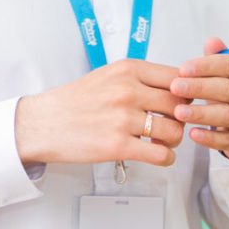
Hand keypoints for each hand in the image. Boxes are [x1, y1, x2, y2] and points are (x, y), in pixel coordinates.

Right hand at [15, 60, 188, 167]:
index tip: (181, 102)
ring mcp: (123, 118)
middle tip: (172, 124)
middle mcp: (128, 90)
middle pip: (180, 104)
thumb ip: (139, 79)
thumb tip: (174, 87)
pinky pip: (161, 154)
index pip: (177, 77)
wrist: (42, 124)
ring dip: (173, 140)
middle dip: (181, 117)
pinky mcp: (118, 146)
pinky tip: (156, 155)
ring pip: (175, 131)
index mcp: (127, 70)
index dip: (185, 92)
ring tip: (161, 141)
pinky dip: (166, 158)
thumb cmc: (74, 101)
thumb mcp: (108, 76)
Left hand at [170, 37, 228, 162]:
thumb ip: (217, 57)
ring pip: (228, 115)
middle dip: (200, 87)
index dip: (206, 66)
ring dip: (202, 113)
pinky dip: (209, 138)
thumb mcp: (226, 74)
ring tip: (179, 112)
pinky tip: (192, 133)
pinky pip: (227, 140)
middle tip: (175, 87)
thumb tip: (212, 41)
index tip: (182, 68)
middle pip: (228, 89)